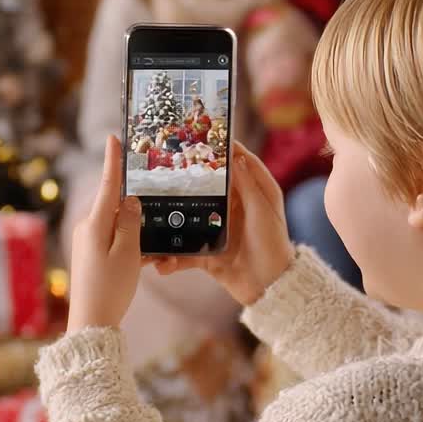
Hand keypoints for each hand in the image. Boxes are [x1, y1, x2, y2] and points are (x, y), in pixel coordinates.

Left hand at [67, 135, 142, 331]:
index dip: (113, 161)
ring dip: (133, 227)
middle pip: (113, 204)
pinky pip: (112, 238)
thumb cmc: (111, 288)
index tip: (113, 137)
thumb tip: (129, 199)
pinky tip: (142, 255)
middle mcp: (87, 228)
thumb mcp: (128, 252)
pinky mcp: (90, 254)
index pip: (108, 185)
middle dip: (131, 200)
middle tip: (150, 195)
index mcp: (95, 224)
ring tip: (150, 238)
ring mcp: (87, 242)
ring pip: (115, 223)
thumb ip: (129, 222)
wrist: (91, 322)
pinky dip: (128, 241)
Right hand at [151, 142, 294, 304]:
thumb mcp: (263, 211)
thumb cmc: (274, 246)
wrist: (271, 288)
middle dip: (185, 179)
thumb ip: (248, 184)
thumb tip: (234, 155)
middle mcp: (232, 208)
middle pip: (206, 187)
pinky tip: (160, 263)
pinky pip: (184, 253)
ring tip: (148, 215)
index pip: (236, 162)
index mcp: (251, 193)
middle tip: (162, 166)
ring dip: (169, 222)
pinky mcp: (207, 254)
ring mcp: (217, 230)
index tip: (203, 133)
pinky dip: (172, 259)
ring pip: (188, 219)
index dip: (222, 147)